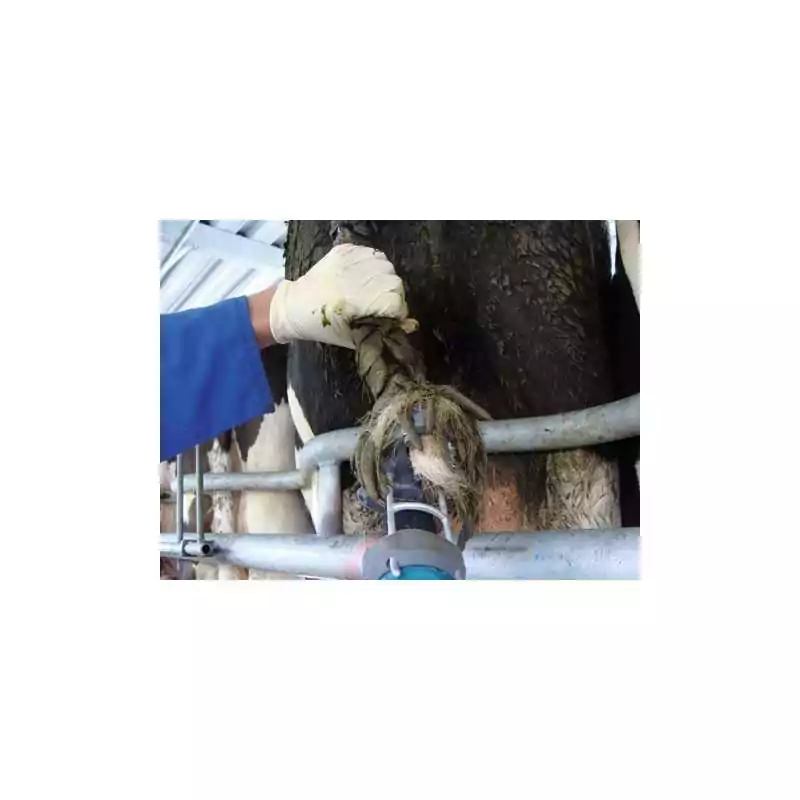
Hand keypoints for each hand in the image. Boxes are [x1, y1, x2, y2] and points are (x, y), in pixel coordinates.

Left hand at [267, 244, 408, 348]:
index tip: (390, 317)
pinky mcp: (344, 249)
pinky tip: (363, 275)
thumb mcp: (352, 337)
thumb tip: (408, 324)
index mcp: (356, 299)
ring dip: (384, 277)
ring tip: (372, 288)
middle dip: (392, 294)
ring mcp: (349, 258)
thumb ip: (381, 330)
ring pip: (386, 264)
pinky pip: (372, 252)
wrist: (293, 305)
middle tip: (380, 303)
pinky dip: (373, 264)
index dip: (397, 311)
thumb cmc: (322, 326)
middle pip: (394, 281)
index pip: (395, 299)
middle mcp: (355, 275)